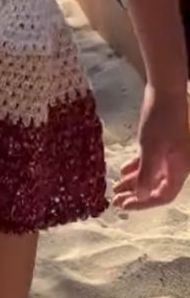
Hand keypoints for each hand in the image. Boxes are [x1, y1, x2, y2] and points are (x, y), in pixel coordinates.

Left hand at [113, 84, 189, 210]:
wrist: (165, 91)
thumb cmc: (161, 119)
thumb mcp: (151, 146)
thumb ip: (147, 172)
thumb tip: (141, 196)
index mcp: (180, 169)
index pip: (163, 195)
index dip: (144, 203)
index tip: (124, 205)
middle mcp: (177, 165)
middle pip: (156, 187)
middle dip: (136, 195)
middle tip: (116, 201)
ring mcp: (170, 155)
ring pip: (151, 174)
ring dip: (134, 182)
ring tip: (115, 189)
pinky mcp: (162, 144)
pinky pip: (150, 162)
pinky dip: (137, 168)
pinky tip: (122, 172)